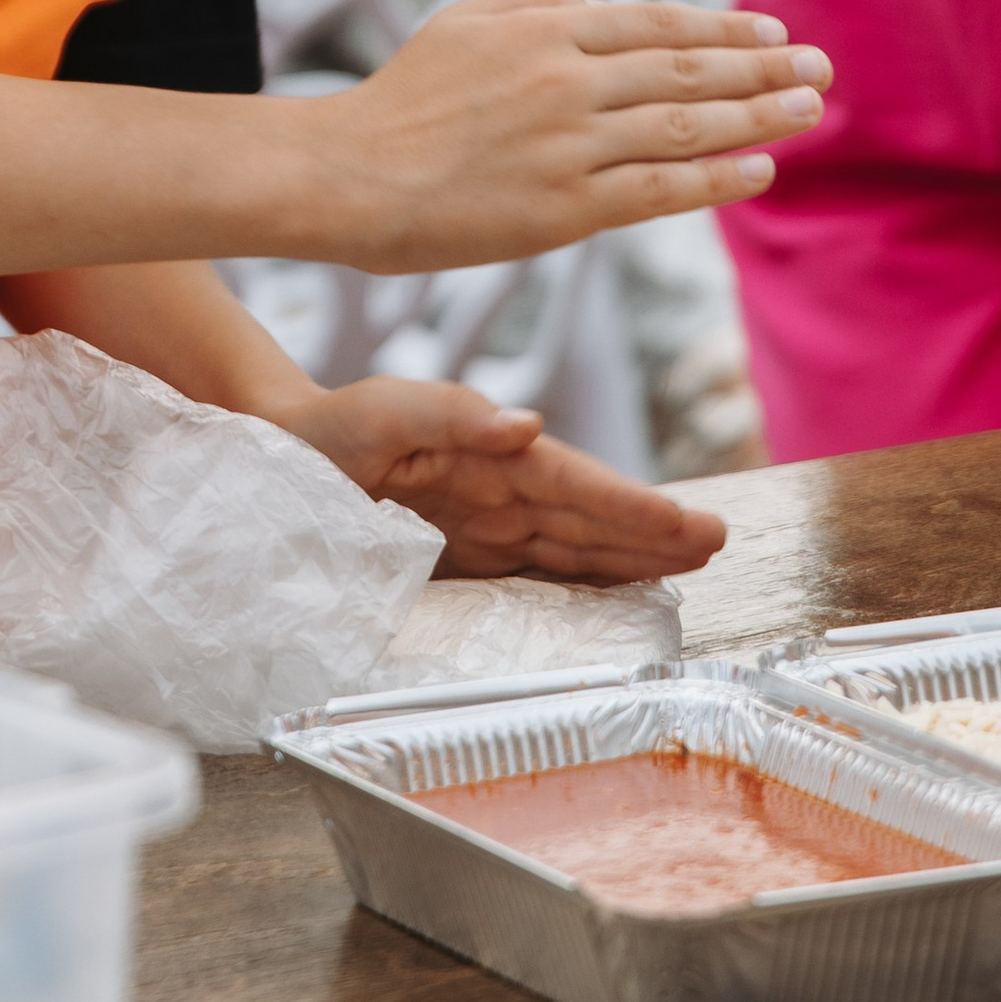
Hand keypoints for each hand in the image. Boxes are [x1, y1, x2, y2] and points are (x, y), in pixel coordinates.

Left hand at [285, 380, 725, 580]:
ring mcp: (489, 527)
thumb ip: (450, 412)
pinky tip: (621, 593)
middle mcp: (500, 491)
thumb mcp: (381, 408)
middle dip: (654, 532)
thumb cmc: (331, 428)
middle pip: (590, 516)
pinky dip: (586, 583)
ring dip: (634, 557)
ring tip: (693, 565)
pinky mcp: (469, 563)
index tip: (688, 524)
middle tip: (718, 545)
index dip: (632, 507)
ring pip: (575, 546)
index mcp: (488, 453)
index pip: (573, 483)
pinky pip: (540, 573)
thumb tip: (527, 424)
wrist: (282, 456)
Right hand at [306, 0, 827, 274]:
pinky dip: (716, 178)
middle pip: (688, 71)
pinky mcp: (565, 209)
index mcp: (545, 30)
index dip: (724, 30)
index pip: (658, 24)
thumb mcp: (463, 20)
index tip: (774, 36)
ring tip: (808, 111)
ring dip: (758, 118)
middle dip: (764, 69)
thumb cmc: (402, 99)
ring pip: (686, 128)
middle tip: (822, 69)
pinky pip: (660, 190)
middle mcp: (568, 81)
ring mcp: (570, 146)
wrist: (349, 175)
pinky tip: (759, 171)